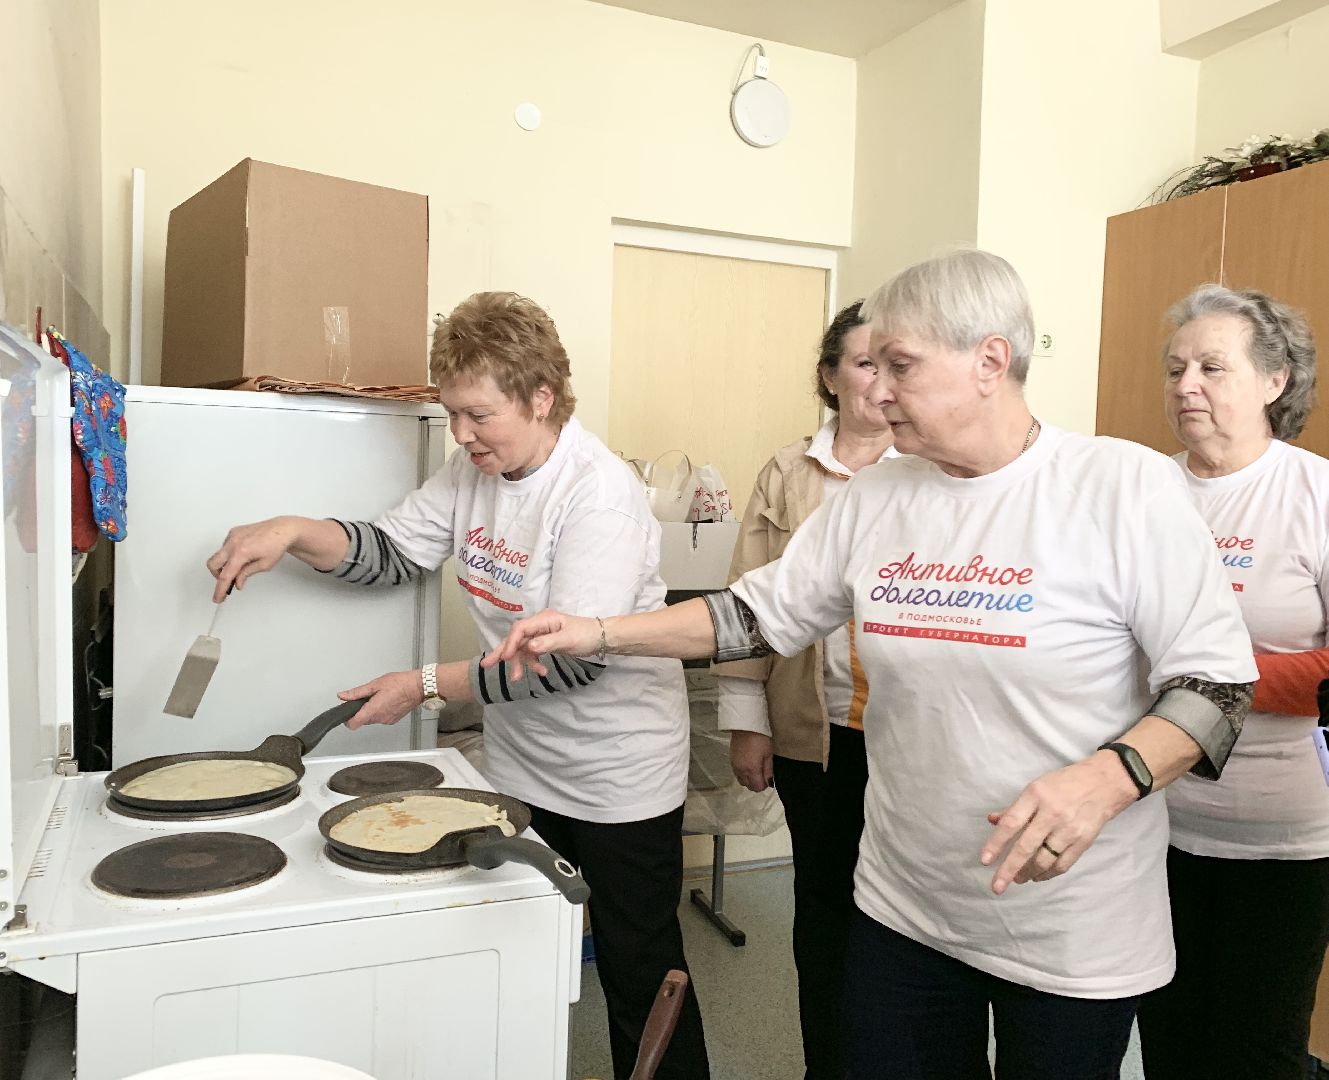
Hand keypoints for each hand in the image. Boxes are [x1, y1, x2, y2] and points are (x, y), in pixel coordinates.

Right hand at [206, 517, 299, 601]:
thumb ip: (247, 574)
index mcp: (241, 552)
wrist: (282, 530)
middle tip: (229, 580)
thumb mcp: (264, 565)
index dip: (220, 589)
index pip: (225, 576)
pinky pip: (225, 547)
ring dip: (225, 564)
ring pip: (218, 555)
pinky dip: (229, 554)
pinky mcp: (233, 532)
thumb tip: (237, 582)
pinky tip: (242, 555)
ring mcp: (232, 536)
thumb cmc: (277, 545)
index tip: (217, 598)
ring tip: (241, 566)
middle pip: (213, 564)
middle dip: (218, 575)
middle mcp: (233, 542)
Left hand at [337, 671, 422, 729]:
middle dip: (361, 711)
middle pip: (362, 720)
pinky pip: (381, 718)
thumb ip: (357, 692)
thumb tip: (343, 696)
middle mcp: (380, 718)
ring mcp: (387, 720)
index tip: (348, 713)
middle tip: (367, 698)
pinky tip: (387, 701)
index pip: (353, 724)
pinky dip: (381, 711)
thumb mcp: (375, 684)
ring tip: (380, 697)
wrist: (417, 687)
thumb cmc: (400, 683)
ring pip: (372, 719)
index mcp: (373, 709)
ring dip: (372, 710)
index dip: (347, 720)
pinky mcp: (393, 720)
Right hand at [481, 608, 601, 679]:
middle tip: (486, 665)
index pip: (520, 629)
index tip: (505, 658)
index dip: (511, 643)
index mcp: (544, 619)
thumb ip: (547, 643)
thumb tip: (529, 647)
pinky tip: (541, 672)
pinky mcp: (544, 643)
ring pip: (522, 648)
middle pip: (516, 638)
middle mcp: (539, 625)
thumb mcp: (568, 640)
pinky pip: (532, 653)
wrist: (601, 637)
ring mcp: (541, 634)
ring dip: (520, 663)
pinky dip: (533, 663)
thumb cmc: (586, 635)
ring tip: (517, 678)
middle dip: (502, 651)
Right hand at [730, 731, 773, 791]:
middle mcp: (741, 771)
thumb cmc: (760, 739)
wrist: (745, 726)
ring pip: (742, 781)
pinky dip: (743, 773)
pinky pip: (737, 774)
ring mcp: (735, 766)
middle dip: (756, 783)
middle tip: (762, 773)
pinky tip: (747, 765)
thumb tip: (769, 783)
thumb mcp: (768, 754)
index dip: (764, 785)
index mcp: (752, 770)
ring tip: (754, 769)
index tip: (767, 778)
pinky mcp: (731, 761)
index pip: (757, 788)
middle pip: (748, 786)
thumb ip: (768, 771)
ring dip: (749, 779)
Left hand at [979, 751, 1139, 895]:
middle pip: (1026, 847)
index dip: (996, 844)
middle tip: (997, 886)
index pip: (1011, 823)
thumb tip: (992, 821)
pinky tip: (1038, 876)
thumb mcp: (1036, 787)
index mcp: (1036, 795)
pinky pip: (1062, 864)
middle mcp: (1052, 813)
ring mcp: (1069, 829)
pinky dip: (1048, 873)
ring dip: (1028, 873)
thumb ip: (1015, 807)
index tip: (985, 861)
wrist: (1104, 783)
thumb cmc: (1065, 783)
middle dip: (1009, 869)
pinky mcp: (1084, 841)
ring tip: (1018, 878)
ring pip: (1044, 860)